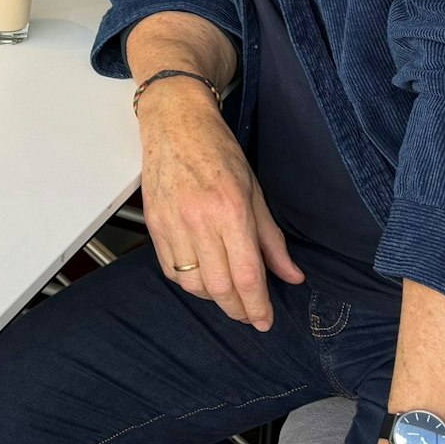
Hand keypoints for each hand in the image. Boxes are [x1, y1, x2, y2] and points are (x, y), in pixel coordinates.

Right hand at [137, 81, 302, 328]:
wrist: (174, 123)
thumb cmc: (218, 150)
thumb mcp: (254, 190)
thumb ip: (271, 239)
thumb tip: (291, 276)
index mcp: (230, 210)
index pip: (247, 275)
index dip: (258, 306)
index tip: (265, 321)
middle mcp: (199, 220)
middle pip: (218, 287)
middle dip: (237, 310)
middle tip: (250, 314)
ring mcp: (172, 222)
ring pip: (192, 283)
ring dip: (213, 297)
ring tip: (227, 293)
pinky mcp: (153, 223)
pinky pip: (170, 269)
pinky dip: (188, 282)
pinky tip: (202, 276)